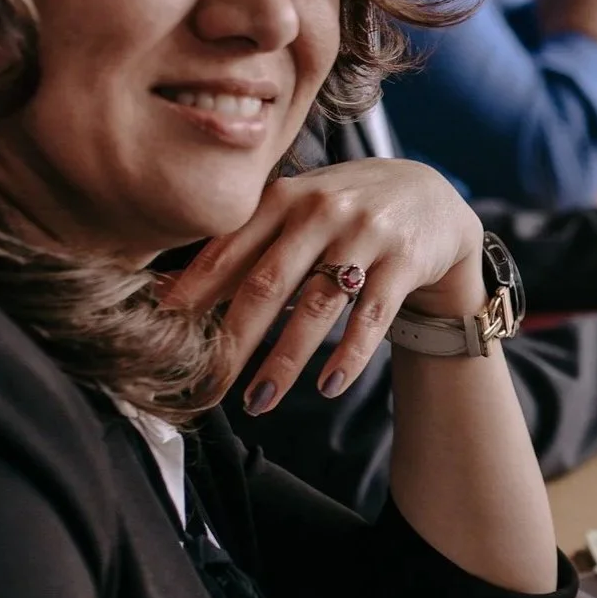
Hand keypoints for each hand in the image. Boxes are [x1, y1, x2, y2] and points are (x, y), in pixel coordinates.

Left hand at [161, 159, 484, 409]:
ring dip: (284, 360)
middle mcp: (322, 209)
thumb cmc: (346, 211)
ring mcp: (367, 233)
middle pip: (268, 282)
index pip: (230, 249)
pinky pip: (371, 318)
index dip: (195, 293)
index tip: (165, 334)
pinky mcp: (405, 260)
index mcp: (284, 196)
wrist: (431, 195)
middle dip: (234, 339)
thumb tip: (167, 292)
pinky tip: (327, 386)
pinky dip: (348, 356)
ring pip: (318, 306)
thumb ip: (244, 247)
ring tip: (259, 401)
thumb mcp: (297, 212)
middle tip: (209, 385)